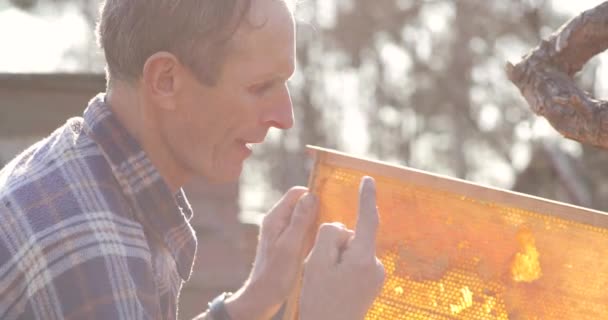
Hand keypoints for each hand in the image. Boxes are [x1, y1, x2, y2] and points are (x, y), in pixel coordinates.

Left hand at [225, 187, 318, 319]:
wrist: (263, 296)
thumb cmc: (276, 273)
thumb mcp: (291, 246)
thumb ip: (300, 220)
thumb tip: (311, 196)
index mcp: (275, 217)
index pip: (297, 193)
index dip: (314, 195)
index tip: (330, 206)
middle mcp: (277, 221)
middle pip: (301, 204)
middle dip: (318, 209)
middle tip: (332, 222)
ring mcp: (281, 232)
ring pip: (303, 217)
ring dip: (316, 222)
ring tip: (328, 234)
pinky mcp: (287, 242)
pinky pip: (303, 230)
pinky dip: (313, 233)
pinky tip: (321, 244)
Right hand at [300, 176, 385, 319]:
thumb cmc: (319, 301)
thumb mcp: (317, 262)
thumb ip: (329, 235)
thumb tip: (342, 228)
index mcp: (364, 258)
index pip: (368, 219)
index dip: (366, 198)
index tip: (367, 180)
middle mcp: (376, 266)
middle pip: (352, 237)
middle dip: (334, 245)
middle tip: (320, 272)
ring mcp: (376, 277)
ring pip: (351, 251)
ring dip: (336, 258)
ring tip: (325, 284)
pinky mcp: (372, 284)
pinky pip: (354, 264)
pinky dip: (341, 268)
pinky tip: (333, 288)